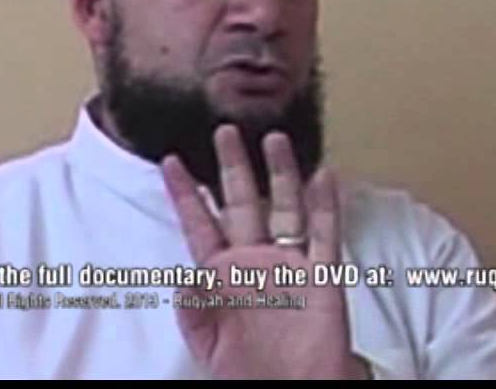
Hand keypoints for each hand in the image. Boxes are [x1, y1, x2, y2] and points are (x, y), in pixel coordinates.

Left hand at [160, 125, 367, 379]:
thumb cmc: (249, 373)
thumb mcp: (207, 344)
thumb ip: (194, 310)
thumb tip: (184, 277)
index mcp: (221, 277)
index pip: (200, 225)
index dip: (186, 194)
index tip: (170, 161)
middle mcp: (254, 263)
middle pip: (242, 204)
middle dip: (233, 167)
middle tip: (225, 131)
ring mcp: (288, 266)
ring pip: (284, 208)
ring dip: (280, 174)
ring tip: (274, 138)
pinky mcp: (320, 276)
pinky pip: (324, 235)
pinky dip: (325, 205)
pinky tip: (323, 176)